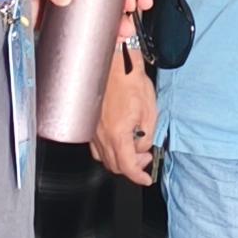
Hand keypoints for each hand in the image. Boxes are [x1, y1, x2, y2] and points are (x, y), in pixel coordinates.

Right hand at [92, 34, 160, 183]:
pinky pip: (96, 145)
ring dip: (120, 158)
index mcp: (117, 132)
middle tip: (144, 159)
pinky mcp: (88, 122)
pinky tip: (118, 139)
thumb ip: (147, 135)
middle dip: (132, 167)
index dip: (138, 177)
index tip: (145, 178)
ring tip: (133, 147)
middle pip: (114, 166)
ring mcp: (91, 129)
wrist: (112, 59)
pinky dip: (108, 149)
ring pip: (104, 157)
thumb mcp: (150, 109)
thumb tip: (142, 148)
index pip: (127, 166)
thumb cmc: (130, 77)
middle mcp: (101, 134)